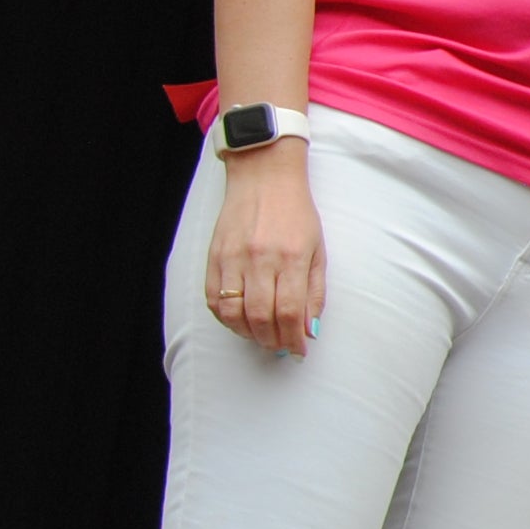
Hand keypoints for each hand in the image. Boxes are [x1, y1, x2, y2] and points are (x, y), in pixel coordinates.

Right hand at [203, 142, 324, 355]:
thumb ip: (314, 291)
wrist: (264, 177)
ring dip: (247, 333)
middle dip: (271, 341)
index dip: (294, 339)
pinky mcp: (213, 256)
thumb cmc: (297, 214)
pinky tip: (239, 320)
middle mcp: (260, 259)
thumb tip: (309, 329)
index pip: (290, 312)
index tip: (299, 351)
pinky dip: (225, 318)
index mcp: (291, 258)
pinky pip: (212, 299)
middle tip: (279, 347)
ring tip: (260, 336)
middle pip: (260, 317)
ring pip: (232, 313)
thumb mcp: (317, 250)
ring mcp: (232, 258)